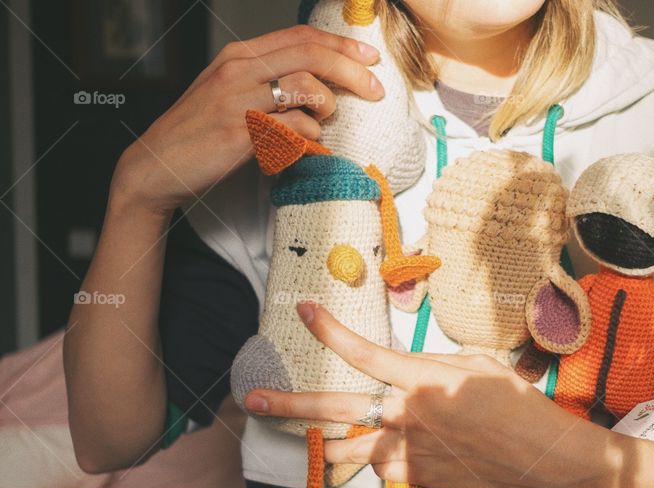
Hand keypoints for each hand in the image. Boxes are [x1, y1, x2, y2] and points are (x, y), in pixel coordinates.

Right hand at [111, 25, 383, 215]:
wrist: (158, 164)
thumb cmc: (201, 133)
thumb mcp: (231, 93)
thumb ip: (268, 81)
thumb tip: (319, 83)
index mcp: (239, 55)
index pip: (301, 37)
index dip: (341, 45)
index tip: (370, 59)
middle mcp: (239, 69)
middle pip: (311, 55)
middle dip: (352, 71)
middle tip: (375, 90)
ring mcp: (239, 99)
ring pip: (307, 87)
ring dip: (326, 108)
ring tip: (322, 124)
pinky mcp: (242, 133)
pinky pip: (295, 129)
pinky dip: (310, 140)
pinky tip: (304, 150)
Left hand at [244, 302, 614, 487]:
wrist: (538, 456)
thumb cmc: (514, 403)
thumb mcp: (473, 366)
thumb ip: (429, 368)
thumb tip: (404, 375)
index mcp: (420, 377)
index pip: (362, 352)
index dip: (327, 329)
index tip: (302, 311)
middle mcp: (403, 415)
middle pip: (332, 410)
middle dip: (287, 404)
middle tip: (254, 400)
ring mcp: (405, 451)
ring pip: (344, 452)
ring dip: (323, 446)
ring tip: (306, 441)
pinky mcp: (413, 479)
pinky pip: (379, 469)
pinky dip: (378, 460)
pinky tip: (390, 454)